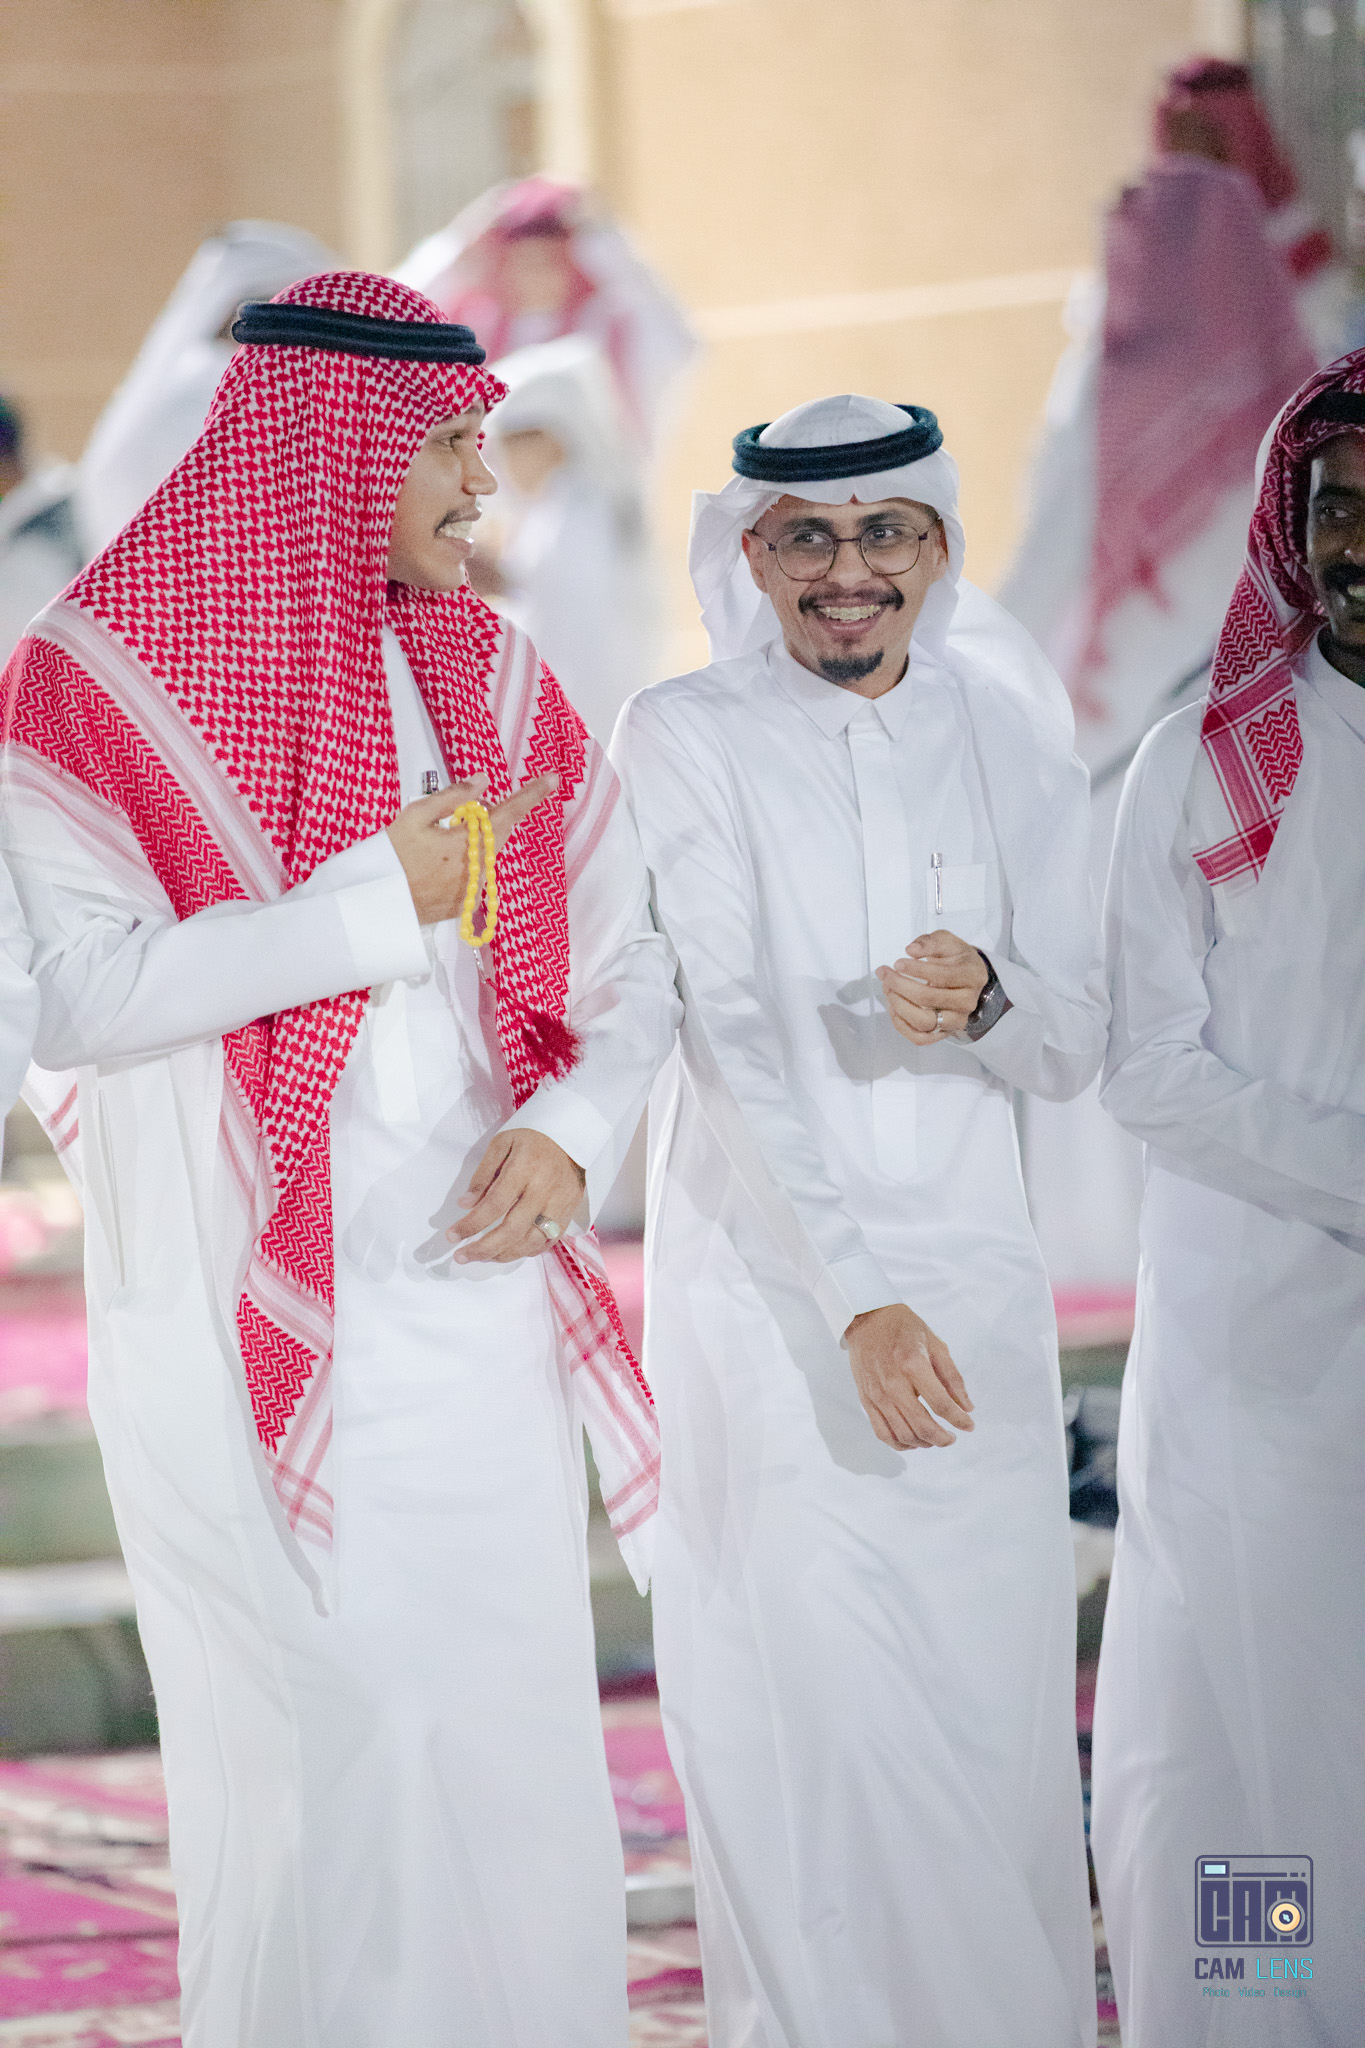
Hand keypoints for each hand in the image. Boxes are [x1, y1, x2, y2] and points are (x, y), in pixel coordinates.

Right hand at [387, 773, 558, 925]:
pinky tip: (436, 862)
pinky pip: (474, 872)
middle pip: (498, 832)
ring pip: (486, 852)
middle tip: (458, 811)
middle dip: (488, 816)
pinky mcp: (465, 902)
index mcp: (468, 843)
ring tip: (437, 840)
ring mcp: (473, 888)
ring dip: (472, 839)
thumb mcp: (414, 816)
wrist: (376, 906)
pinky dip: (463, 860)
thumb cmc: (391, 858)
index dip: (531, 795)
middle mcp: (478, 868)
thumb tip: (482, 780)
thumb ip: (452, 796)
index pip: (509, 814)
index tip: (553, 779)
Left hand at [447, 1128, 585, 1262]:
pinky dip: (526, 1251)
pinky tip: (508, 1251)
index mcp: (524, 1169)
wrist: (572, 1136)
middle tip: (461, 1256)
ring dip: (503, 1255)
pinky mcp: (568, 1213)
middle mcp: (543, 1191)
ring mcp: (559, 1205)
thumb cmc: (532, 1137)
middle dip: (483, 1248)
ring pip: (530, 1242)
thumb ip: (483, 1175)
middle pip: (512, 1230)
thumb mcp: (502, 1144)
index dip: (471, 1224)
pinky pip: (547, 1241)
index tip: (452, 1235)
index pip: (494, 1205)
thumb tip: (466, 1204)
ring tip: (482, 1256)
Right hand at [846, 1303, 974, 1449]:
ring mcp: (877, 1394)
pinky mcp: (866, 1400)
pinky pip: (882, 1433)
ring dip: (924, 1443)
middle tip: (952, 1437)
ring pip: (903, 1434)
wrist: (867, 1319)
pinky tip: (913, 1440)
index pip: (941, 1404)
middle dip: (943, 1438)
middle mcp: (893, 1383)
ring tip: (935, 1438)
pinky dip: (900, 1443)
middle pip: (922, 1426)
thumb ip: (952, 1377)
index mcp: (913, 1365)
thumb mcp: (935, 1344)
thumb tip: (966, 1407)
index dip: (959, 1420)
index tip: (969, 1426)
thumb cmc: (903, 1328)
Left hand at [875, 928, 987, 1046]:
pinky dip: (901, 1025)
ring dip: (898, 1005)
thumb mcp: (947, 942)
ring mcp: (956, 1020)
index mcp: (972, 976)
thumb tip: (912, 950)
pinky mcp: (944, 1033)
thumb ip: (930, 942)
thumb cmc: (955, 959)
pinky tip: (893, 1007)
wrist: (966, 979)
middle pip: (929, 999)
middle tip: (885, 973)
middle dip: (900, 985)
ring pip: (923, 1022)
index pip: (942, 976)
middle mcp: (968, 1002)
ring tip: (888, 989)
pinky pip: (920, 1038)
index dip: (916, 970)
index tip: (897, 963)